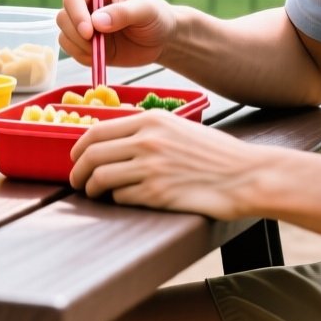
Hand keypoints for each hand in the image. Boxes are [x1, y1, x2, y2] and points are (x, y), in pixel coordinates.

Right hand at [56, 0, 178, 66]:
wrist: (163, 39)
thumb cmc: (156, 17)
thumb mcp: (145, 10)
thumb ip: (122, 13)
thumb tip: (97, 22)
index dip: (76, 15)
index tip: (89, 31)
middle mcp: (87, 5)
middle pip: (63, 17)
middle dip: (75, 33)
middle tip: (95, 44)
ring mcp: (85, 26)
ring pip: (64, 35)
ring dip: (78, 47)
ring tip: (101, 51)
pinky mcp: (87, 45)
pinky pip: (72, 52)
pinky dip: (82, 57)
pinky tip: (100, 57)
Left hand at [69, 110, 262, 217]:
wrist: (245, 175)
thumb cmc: (215, 153)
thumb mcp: (180, 127)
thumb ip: (148, 129)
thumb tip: (115, 140)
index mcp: (151, 120)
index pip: (97, 131)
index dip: (78, 147)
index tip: (75, 157)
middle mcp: (147, 141)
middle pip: (92, 155)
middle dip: (78, 171)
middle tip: (77, 181)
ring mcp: (151, 168)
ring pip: (100, 177)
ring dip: (92, 189)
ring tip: (95, 193)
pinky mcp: (158, 194)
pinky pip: (121, 197)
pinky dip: (116, 199)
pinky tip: (123, 199)